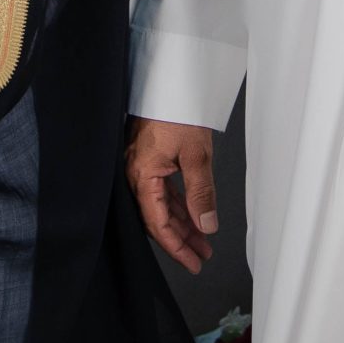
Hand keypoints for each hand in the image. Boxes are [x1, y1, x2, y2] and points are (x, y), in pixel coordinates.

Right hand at [125, 117, 219, 272]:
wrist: (169, 80)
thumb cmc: (177, 110)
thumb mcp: (196, 155)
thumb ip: (201, 193)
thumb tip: (207, 225)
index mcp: (142, 175)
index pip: (158, 223)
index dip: (176, 247)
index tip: (193, 263)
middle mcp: (136, 174)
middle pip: (158, 218)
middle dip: (181, 239)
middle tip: (201, 257)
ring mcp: (141, 166)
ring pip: (162, 205)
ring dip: (183, 223)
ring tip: (203, 240)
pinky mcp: (149, 158)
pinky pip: (162, 190)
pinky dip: (178, 204)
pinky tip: (192, 214)